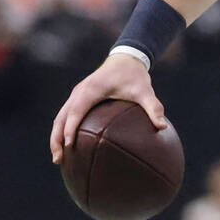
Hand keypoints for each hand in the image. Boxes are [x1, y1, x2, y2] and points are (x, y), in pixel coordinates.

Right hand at [50, 53, 167, 163]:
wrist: (126, 59)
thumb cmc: (134, 75)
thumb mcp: (145, 91)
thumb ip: (153, 108)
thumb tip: (162, 128)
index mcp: (91, 89)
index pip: (76, 110)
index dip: (70, 128)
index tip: (69, 146)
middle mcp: (79, 92)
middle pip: (61, 118)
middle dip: (57, 139)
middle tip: (59, 160)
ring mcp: (77, 95)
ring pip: (60, 118)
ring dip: (56, 137)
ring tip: (59, 159)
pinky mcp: (78, 98)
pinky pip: (66, 116)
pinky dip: (62, 131)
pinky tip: (68, 146)